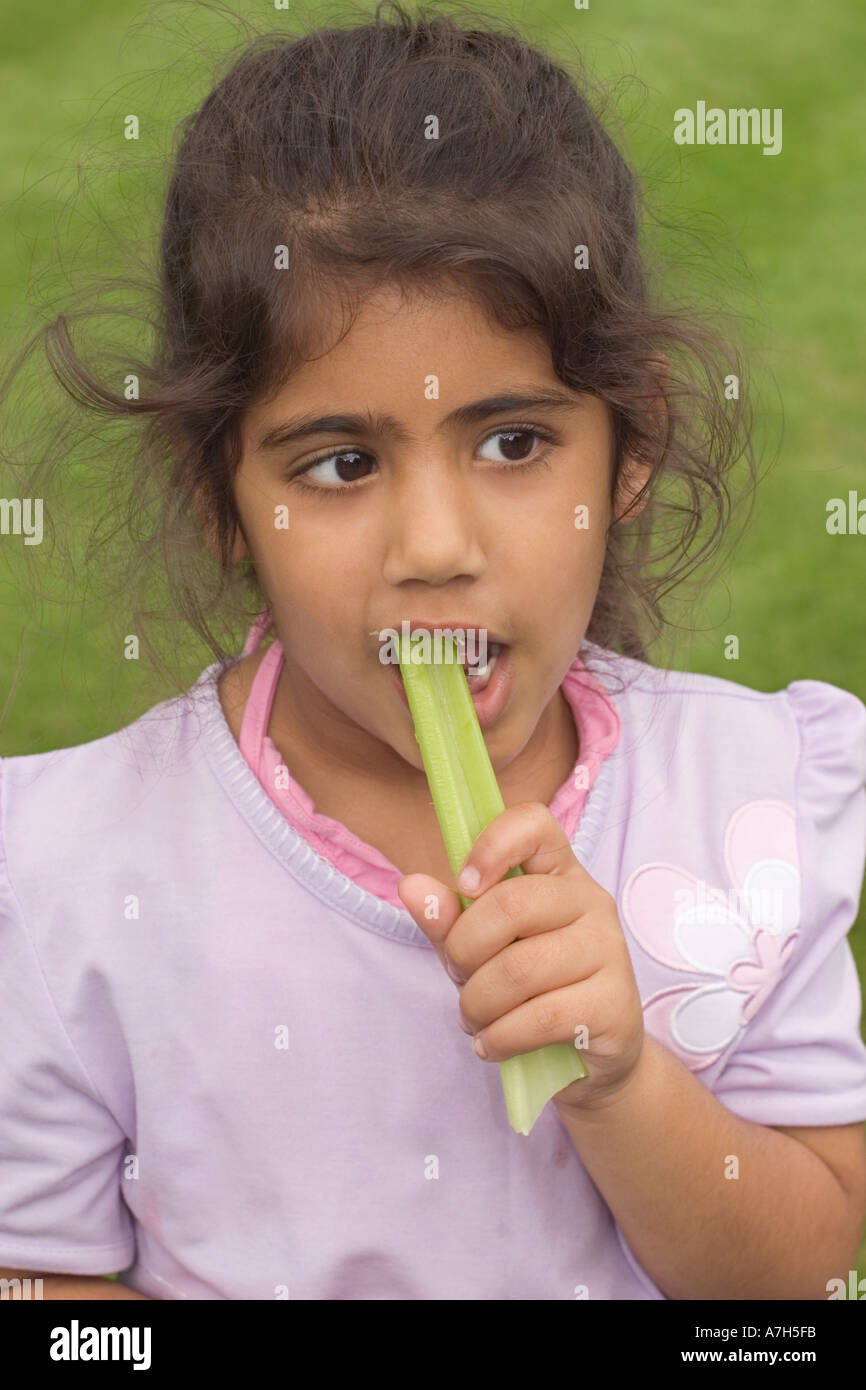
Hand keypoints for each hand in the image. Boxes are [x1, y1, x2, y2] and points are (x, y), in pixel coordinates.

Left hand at [397, 800, 645, 1111]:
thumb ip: (448, 918)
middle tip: (458, 977)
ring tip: (474, 1019)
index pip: (534, 823)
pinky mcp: (615, 1004)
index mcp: (558, 872)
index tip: (464, 886)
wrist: (585, 1057)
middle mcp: (591, 901)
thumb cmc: (527, 989)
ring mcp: (609, 951)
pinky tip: (492, 1044)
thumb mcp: (479, 950)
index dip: (492, 845)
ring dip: (477, 1004)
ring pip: (520, 969)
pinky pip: (541, 1018)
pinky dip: (500, 1037)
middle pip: (511, 904)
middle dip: (464, 950)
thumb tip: (411, 886)